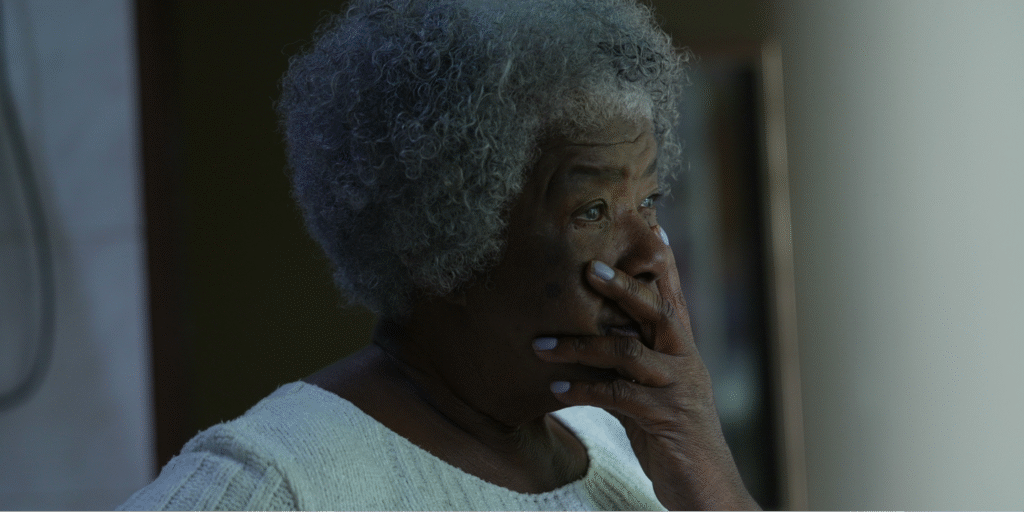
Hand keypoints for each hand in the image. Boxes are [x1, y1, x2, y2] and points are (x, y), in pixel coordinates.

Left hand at [533, 226, 758, 510]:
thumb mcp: (654, 390)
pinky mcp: (665, 419)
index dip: (658, 261)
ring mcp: (677, 389)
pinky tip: (556, 389)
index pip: (670, 296)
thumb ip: (631, 361)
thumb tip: (595, 335)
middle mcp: (684, 361)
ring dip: (579, 345)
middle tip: (586, 265)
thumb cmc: (673, 436)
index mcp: (682, 349)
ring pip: (628, 351)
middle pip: (655, 309)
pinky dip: (585, 389)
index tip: (648, 223)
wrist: (708, 489)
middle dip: (620, 285)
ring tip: (539, 344)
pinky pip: (619, 396)